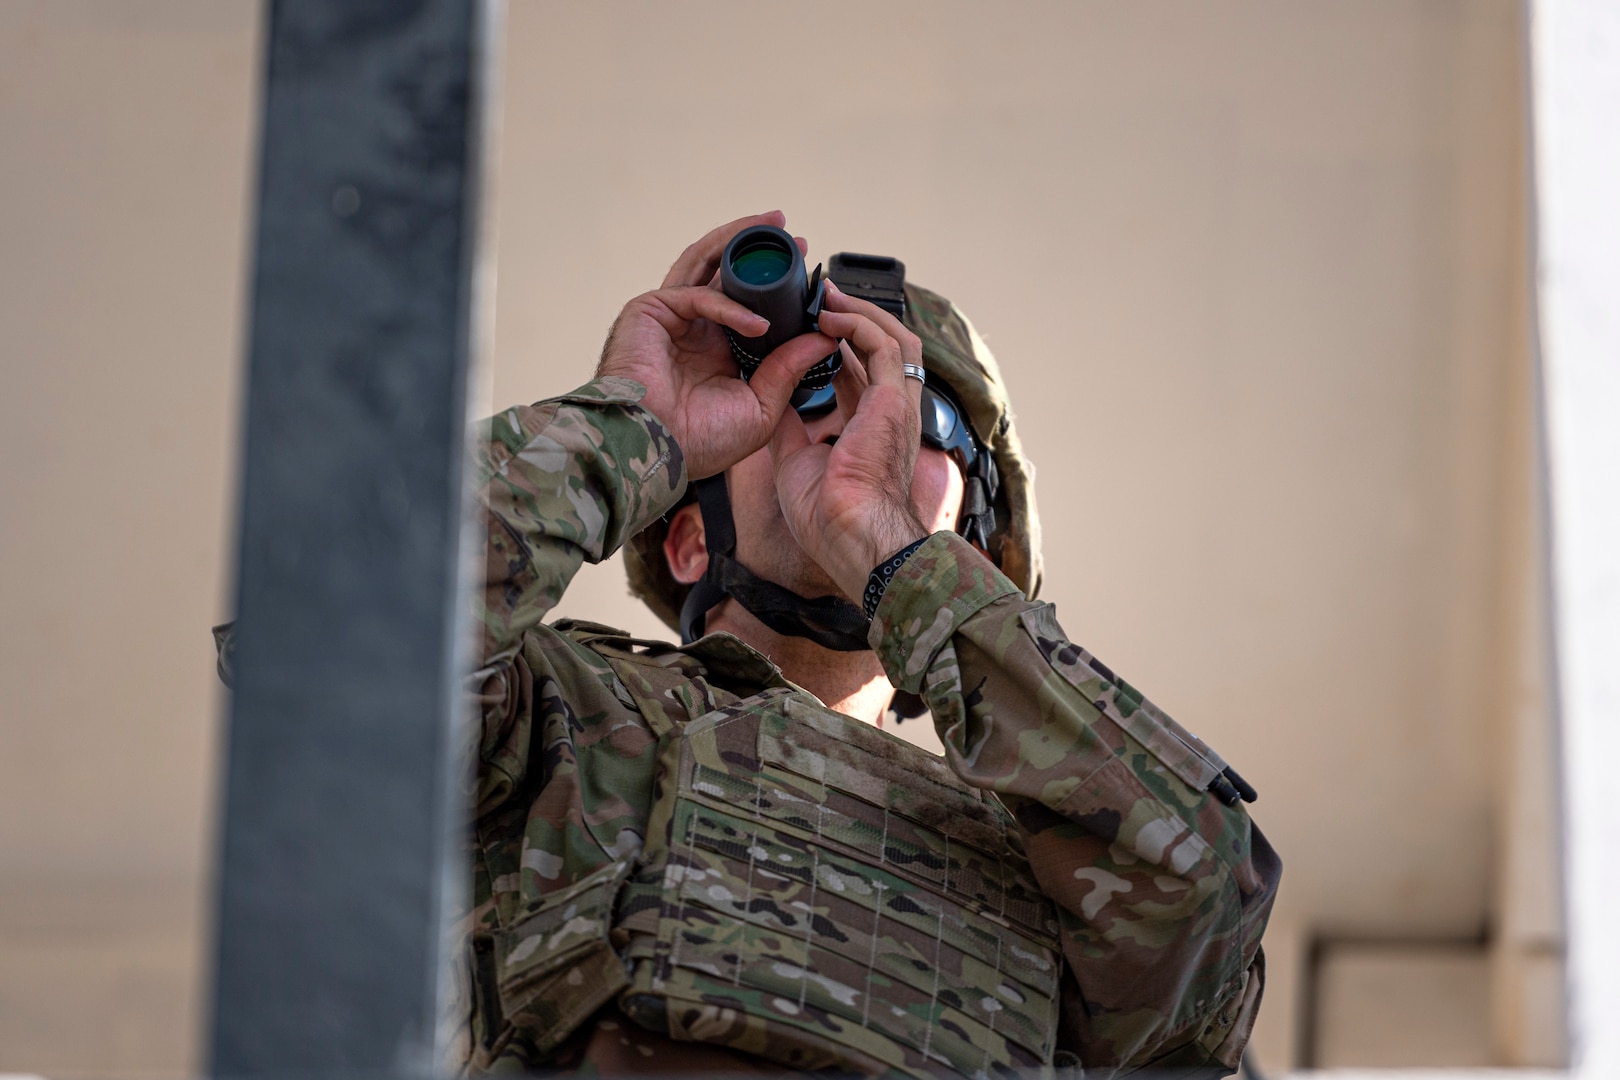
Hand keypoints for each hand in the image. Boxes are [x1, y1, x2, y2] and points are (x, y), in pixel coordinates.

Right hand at [596, 212, 836, 479]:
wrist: (654, 453)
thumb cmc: (698, 442)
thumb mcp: (760, 406)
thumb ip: (789, 368)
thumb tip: (826, 336)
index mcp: (717, 350)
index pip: (750, 305)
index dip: (779, 290)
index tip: (812, 279)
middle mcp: (694, 328)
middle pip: (727, 273)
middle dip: (762, 253)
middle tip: (797, 241)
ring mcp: (671, 316)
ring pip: (706, 264)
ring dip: (739, 243)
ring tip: (775, 228)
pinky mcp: (650, 310)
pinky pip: (697, 296)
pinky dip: (730, 306)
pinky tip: (758, 323)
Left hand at [768, 280, 931, 601]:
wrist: (849, 536)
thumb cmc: (827, 515)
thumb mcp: (796, 460)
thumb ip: (789, 427)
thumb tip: (769, 404)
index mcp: (870, 427)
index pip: (860, 372)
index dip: (838, 345)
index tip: (811, 326)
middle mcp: (891, 411)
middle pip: (884, 347)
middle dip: (855, 318)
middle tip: (821, 297)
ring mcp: (898, 404)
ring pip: (894, 337)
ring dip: (860, 311)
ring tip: (826, 295)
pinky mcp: (894, 400)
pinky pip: (884, 345)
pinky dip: (858, 323)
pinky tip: (830, 313)